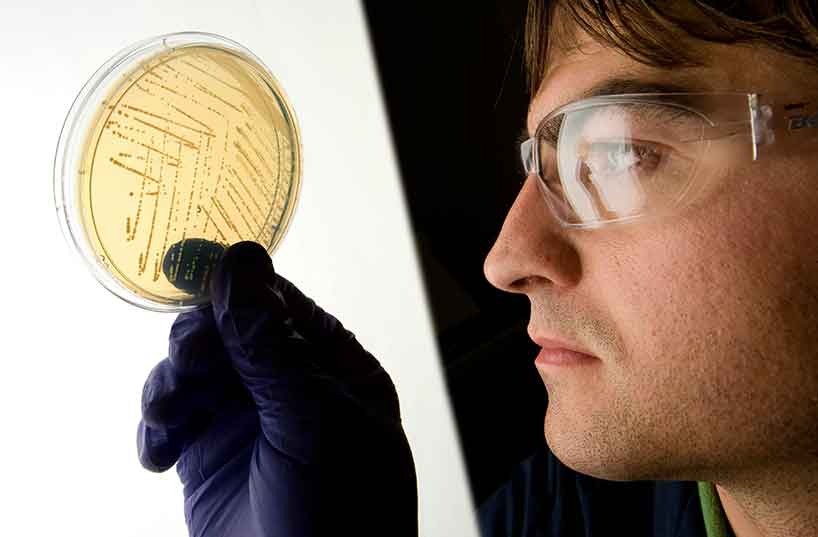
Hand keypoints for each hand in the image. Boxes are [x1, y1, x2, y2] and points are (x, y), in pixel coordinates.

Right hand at [137, 241, 417, 536]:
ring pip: (193, 371)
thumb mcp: (312, 421)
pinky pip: (171, 420)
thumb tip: (240, 261)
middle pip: (226, 332)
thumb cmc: (339, 513)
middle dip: (198, 342)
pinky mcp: (208, 456)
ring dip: (170, 385)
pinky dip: (157, 429)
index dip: (234, 288)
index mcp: (334, 367)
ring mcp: (247, 420)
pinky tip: (158, 454)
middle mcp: (290, 387)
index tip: (187, 273)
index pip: (279, 305)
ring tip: (168, 415)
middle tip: (188, 363)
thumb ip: (270, 345)